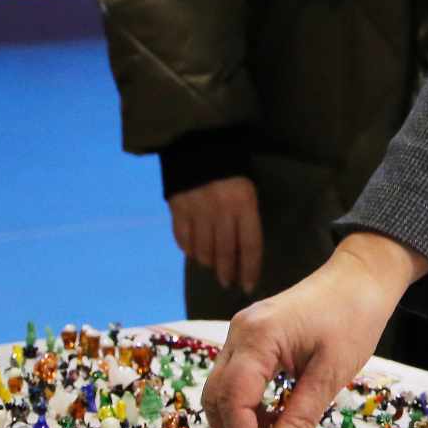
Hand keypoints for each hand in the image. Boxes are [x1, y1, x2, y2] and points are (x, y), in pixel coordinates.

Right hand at [169, 176, 263, 293]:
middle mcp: (221, 211)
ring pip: (202, 249)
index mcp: (244, 204)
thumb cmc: (232, 167)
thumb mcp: (248, 189)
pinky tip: (193, 253)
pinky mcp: (177, 208)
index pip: (250, 245)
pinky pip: (182, 238)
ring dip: (208, 262)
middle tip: (227, 283)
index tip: (248, 286)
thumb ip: (246, 216)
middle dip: (227, 272)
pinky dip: (188, 249)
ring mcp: (197, 210)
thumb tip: (243, 250)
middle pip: (225, 252)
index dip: (249, 269)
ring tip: (212, 266)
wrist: (199, 141)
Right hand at [202, 233, 427, 427]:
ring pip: (220, 393)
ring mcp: (240, 335)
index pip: (233, 400)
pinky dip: (245, 411)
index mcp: (258, 337)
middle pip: (216, 399)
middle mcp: (239, 334)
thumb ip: (300, 417)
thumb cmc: (354, 318)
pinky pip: (234, 382)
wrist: (361, 277)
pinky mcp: (249, 340)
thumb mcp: (331, 373)